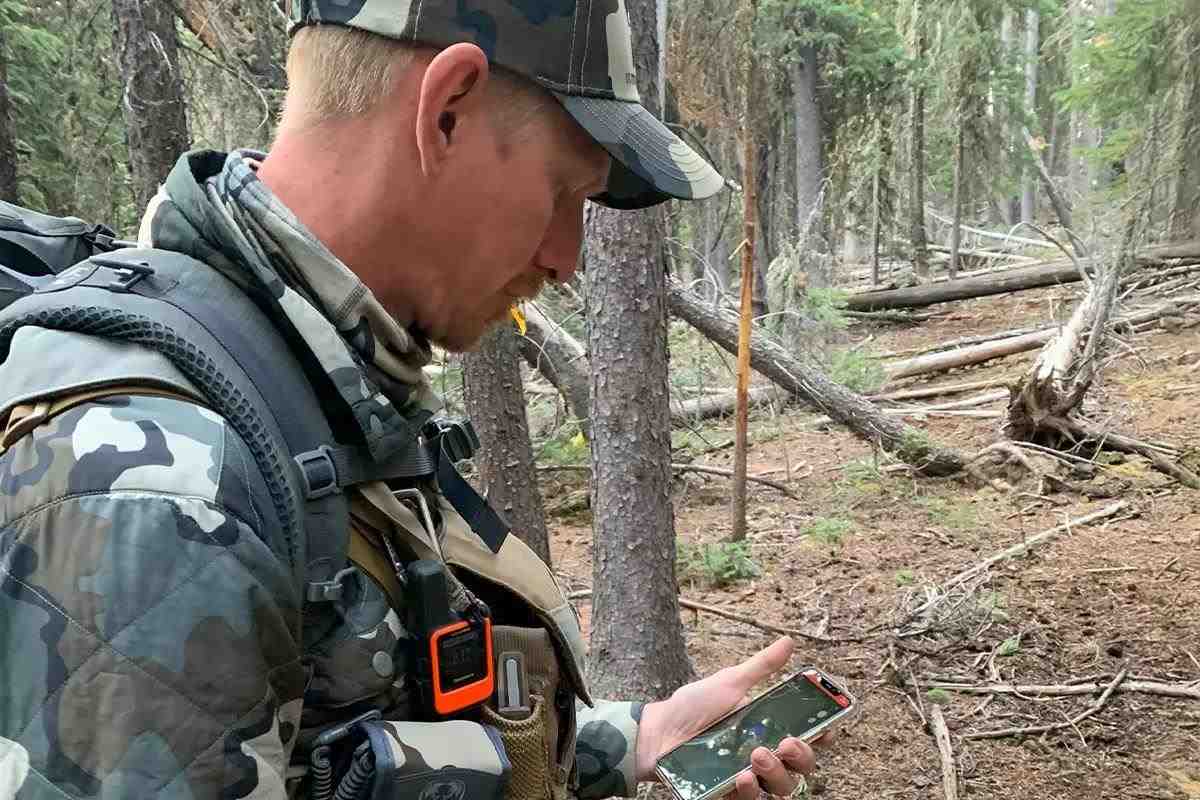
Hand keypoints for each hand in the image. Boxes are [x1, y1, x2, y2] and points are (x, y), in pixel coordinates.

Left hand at [634, 638, 828, 799]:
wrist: (657, 731)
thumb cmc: (693, 705)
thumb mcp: (730, 682)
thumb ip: (761, 667)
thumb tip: (788, 641)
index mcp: (771, 728)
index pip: (810, 737)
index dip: (824, 736)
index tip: (826, 728)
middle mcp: (765, 755)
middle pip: (803, 767)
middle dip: (803, 756)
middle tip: (788, 743)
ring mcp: (749, 777)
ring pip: (783, 789)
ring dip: (778, 774)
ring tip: (758, 755)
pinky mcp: (729, 794)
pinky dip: (751, 791)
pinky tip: (742, 777)